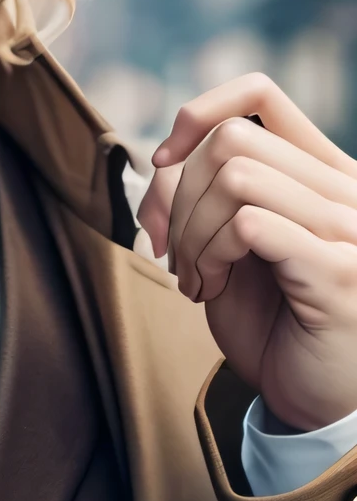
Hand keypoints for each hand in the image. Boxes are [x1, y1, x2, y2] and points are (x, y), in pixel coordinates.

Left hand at [137, 74, 356, 431]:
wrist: (321, 408)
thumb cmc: (276, 326)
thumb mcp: (229, 246)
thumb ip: (206, 194)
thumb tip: (162, 160)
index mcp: (323, 172)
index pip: (260, 92)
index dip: (197, 113)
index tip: (164, 164)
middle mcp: (345, 190)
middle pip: (231, 137)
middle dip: (179, 193)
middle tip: (171, 250)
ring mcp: (348, 227)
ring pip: (235, 176)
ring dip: (190, 230)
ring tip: (193, 276)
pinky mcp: (338, 271)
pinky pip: (249, 224)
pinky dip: (208, 254)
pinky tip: (206, 290)